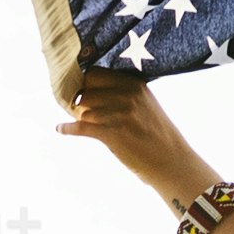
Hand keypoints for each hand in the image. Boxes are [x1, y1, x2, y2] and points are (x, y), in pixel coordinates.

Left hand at [59, 73, 211, 200]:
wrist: (171, 161)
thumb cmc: (156, 134)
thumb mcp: (144, 102)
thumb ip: (121, 92)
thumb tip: (88, 90)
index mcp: (133, 83)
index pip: (94, 73)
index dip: (83, 82)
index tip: (77, 90)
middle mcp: (126, 95)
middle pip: (84, 89)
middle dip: (78, 99)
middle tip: (75, 107)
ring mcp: (119, 114)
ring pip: (82, 109)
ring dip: (77, 116)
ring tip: (79, 121)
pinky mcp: (113, 134)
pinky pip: (81, 127)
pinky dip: (68, 128)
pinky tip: (61, 128)